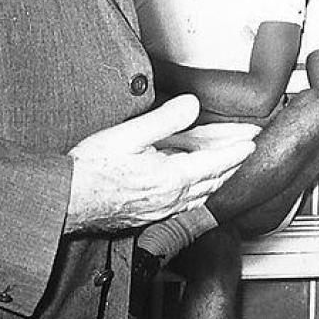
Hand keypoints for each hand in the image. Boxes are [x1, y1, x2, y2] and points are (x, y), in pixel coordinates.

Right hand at [64, 95, 255, 235]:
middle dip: (233, 160)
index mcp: (171, 178)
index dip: (235, 150)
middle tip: (248, 146)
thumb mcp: (129, 134)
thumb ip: (165, 119)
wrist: (67, 202)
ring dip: (218, 175)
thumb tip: (192, 105)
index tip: (251, 141)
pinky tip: (198, 184)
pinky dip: (200, 188)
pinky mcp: (151, 213)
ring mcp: (162, 208)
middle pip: (214, 177)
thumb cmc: (91, 170)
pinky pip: (186, 200)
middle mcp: (172, 198)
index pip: (215, 163)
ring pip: (202, 191)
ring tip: (229, 162)